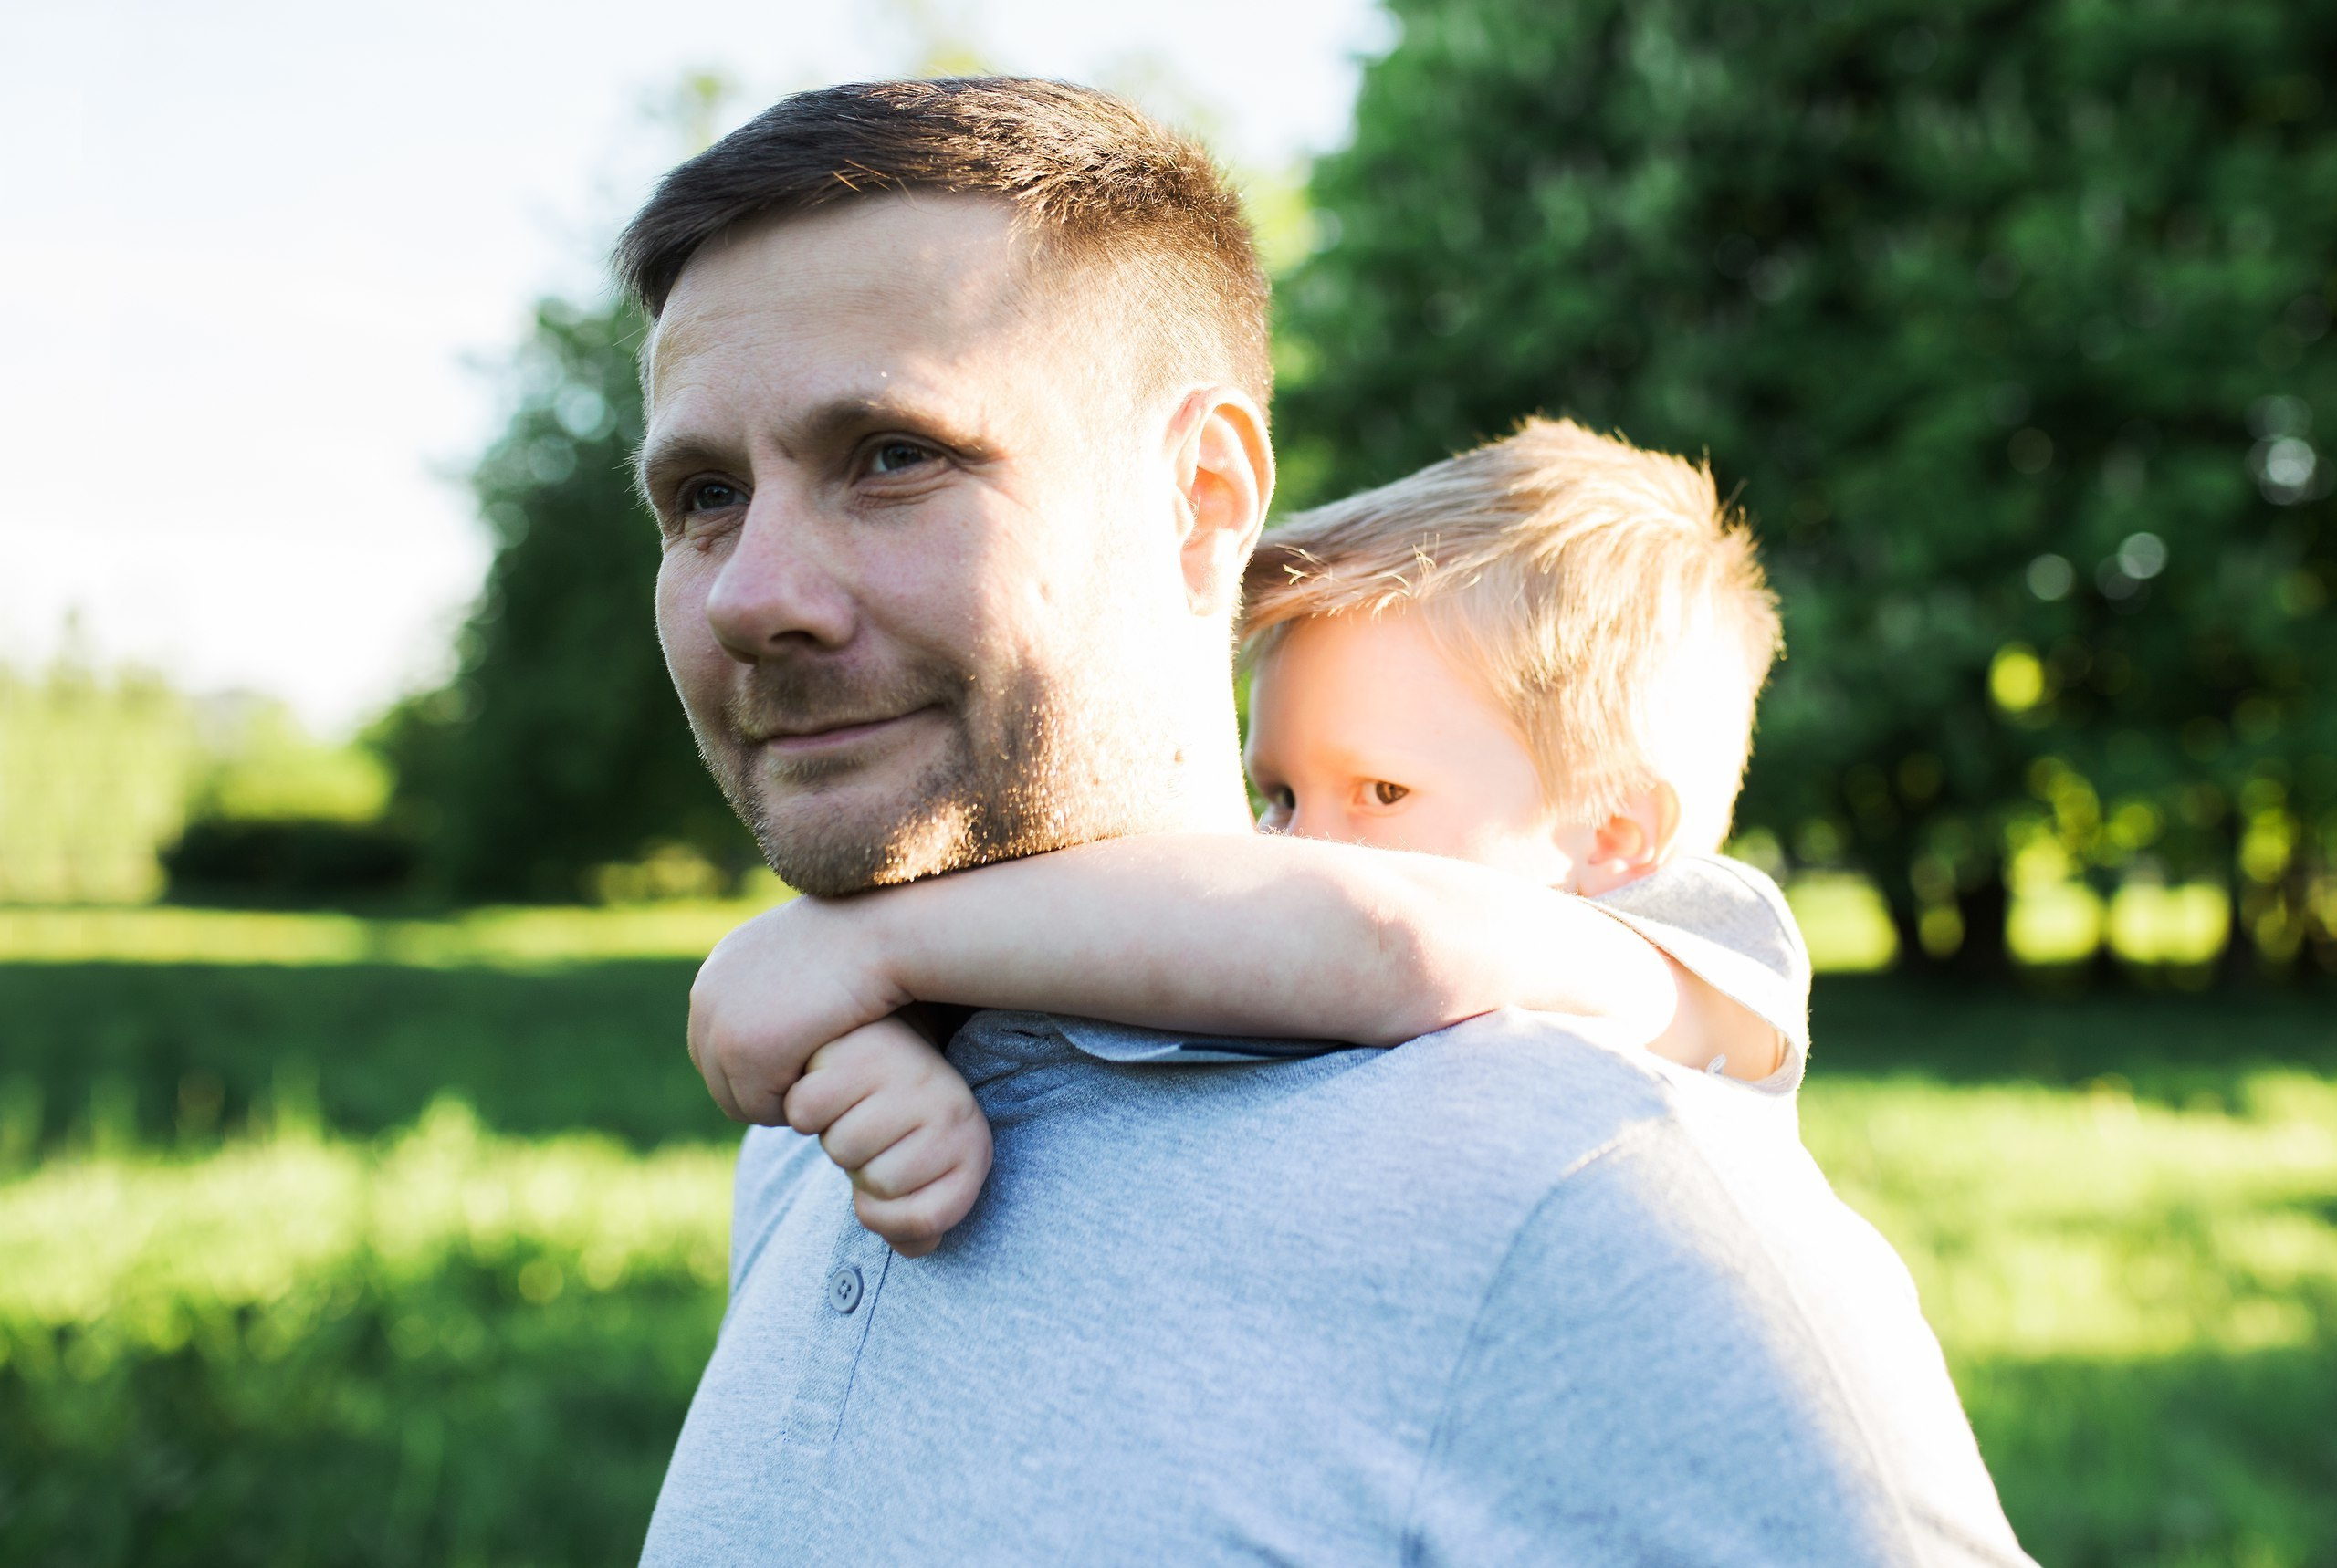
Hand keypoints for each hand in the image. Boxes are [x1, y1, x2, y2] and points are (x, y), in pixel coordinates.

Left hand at [688, 897, 905, 1123]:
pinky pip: (761, 1107)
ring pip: (736, 1099)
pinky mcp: (743, 1051)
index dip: (758, 1066)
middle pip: (718, 1075)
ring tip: (822, 1082)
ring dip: (779, 1099)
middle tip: (813, 1084)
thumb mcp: (809, 952)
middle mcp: (706, 997)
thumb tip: (783, 1010)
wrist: (880, 933)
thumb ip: (785, 982)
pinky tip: (827, 1080)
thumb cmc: (863, 942)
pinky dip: (794, 1103)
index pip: (716, 1044)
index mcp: (719, 971)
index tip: (802, 1069)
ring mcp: (719, 1025)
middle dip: (763, 1088)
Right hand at [783, 1016, 993, 1256]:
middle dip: (858, 1168)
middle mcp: (948, 1109)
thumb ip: (915, 1218)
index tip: (883, 1186)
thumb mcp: (918, 1172)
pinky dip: (804, 1106)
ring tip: (852, 1107)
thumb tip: (918, 1248)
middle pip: (877, 1183)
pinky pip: (806, 1111)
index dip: (887, 1219)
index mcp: (971, 1146)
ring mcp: (907, 1079)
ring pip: (841, 1148)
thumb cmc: (898, 1120)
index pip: (926, 1221)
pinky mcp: (859, 1052)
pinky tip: (828, 1084)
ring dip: (831, 1134)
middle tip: (868, 1134)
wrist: (886, 1036)